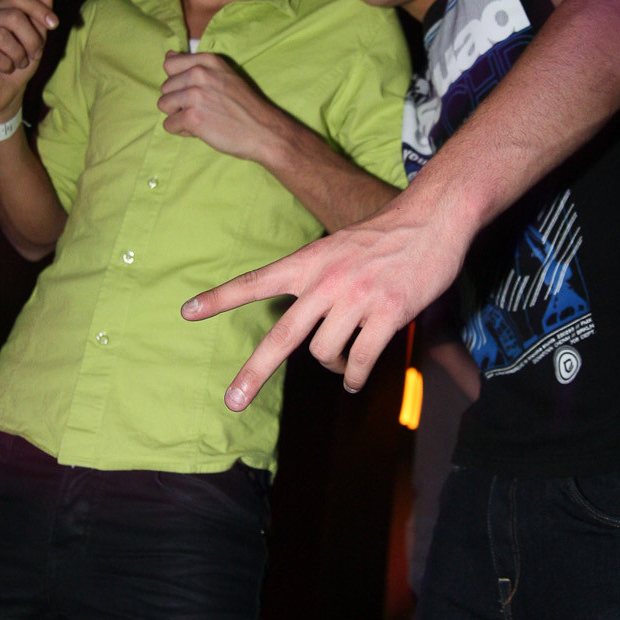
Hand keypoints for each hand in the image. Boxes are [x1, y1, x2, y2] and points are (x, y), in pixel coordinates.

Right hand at [0, 0, 57, 120]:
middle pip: (13, 16)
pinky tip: (6, 69)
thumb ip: (39, 17)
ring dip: (19, 54)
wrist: (6, 93)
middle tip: (35, 54)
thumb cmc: (20, 63)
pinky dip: (6, 64)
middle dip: (32, 38)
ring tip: (19, 63)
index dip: (37, 8)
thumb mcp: (36, 40)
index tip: (54, 24)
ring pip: (1, 35)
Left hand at [158, 51, 281, 159]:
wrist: (264, 130)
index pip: (170, 64)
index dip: (179, 82)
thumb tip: (168, 54)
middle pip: (166, 88)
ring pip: (164, 105)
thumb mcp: (224, 74)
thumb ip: (195, 65)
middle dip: (179, 101)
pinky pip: (169, 125)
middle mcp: (199, 73)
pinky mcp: (191, 117)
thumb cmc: (244, 106)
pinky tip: (202, 130)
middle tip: (204, 109)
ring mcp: (194, 95)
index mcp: (207, 61)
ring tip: (202, 118)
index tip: (196, 91)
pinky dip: (182, 131)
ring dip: (179, 116)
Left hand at [181, 190, 468, 408]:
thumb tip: (314, 329)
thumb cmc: (386, 235)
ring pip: (326, 353)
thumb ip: (320, 281)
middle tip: (233, 401)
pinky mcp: (388, 312)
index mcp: (309, 262)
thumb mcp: (339, 247)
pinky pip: (361, 359)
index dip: (220, 298)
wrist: (431, 217)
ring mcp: (357, 298)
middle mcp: (326, 281)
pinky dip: (355, 376)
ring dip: (332, 368)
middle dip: (253, 373)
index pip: (256, 282)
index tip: (188, 312)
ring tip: (342, 367)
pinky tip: (355, 380)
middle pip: (282, 337)